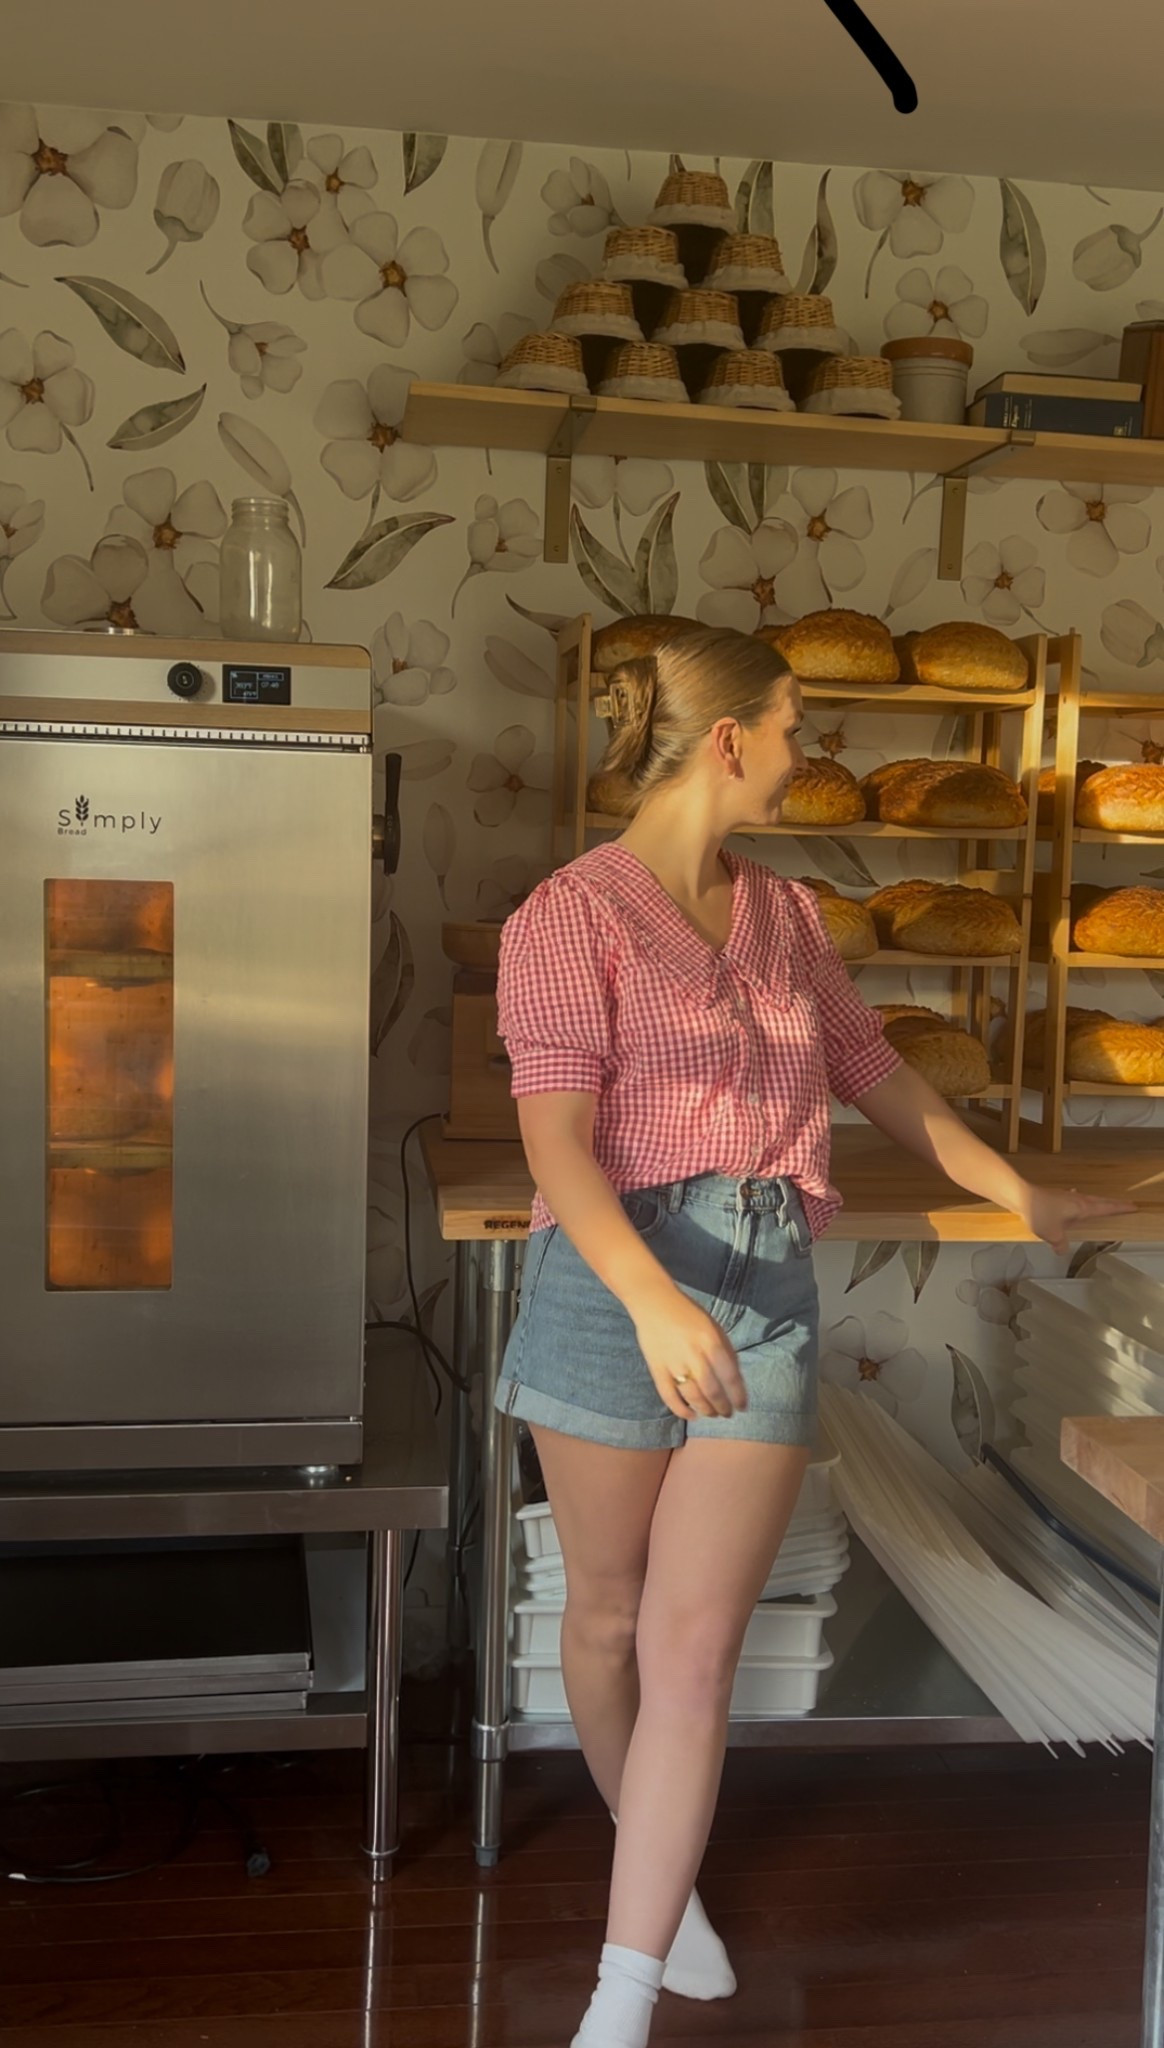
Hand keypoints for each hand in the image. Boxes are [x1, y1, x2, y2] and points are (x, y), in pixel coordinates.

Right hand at [631, 1284, 747, 1420]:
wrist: (653, 1302)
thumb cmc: (687, 1313)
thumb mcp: (713, 1326)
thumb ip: (725, 1350)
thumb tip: (735, 1378)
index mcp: (711, 1341)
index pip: (730, 1376)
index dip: (738, 1396)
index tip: (742, 1407)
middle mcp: (694, 1354)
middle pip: (712, 1391)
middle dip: (723, 1407)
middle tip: (727, 1414)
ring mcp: (673, 1363)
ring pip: (693, 1396)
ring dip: (705, 1410)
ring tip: (711, 1413)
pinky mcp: (656, 1369)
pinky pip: (669, 1396)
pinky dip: (680, 1410)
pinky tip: (690, 1415)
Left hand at [1015, 1182, 1136, 1256]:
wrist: (1020, 1195)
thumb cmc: (1038, 1212)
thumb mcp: (1052, 1235)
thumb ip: (1060, 1244)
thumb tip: (1062, 1250)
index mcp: (1082, 1207)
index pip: (1106, 1208)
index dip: (1120, 1208)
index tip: (1133, 1207)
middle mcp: (1077, 1199)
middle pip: (1100, 1201)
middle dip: (1112, 1204)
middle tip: (1124, 1206)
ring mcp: (1066, 1196)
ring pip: (1087, 1199)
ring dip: (1096, 1202)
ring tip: (1103, 1205)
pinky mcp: (1056, 1196)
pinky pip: (1073, 1199)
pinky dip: (1078, 1201)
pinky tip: (1073, 1197)